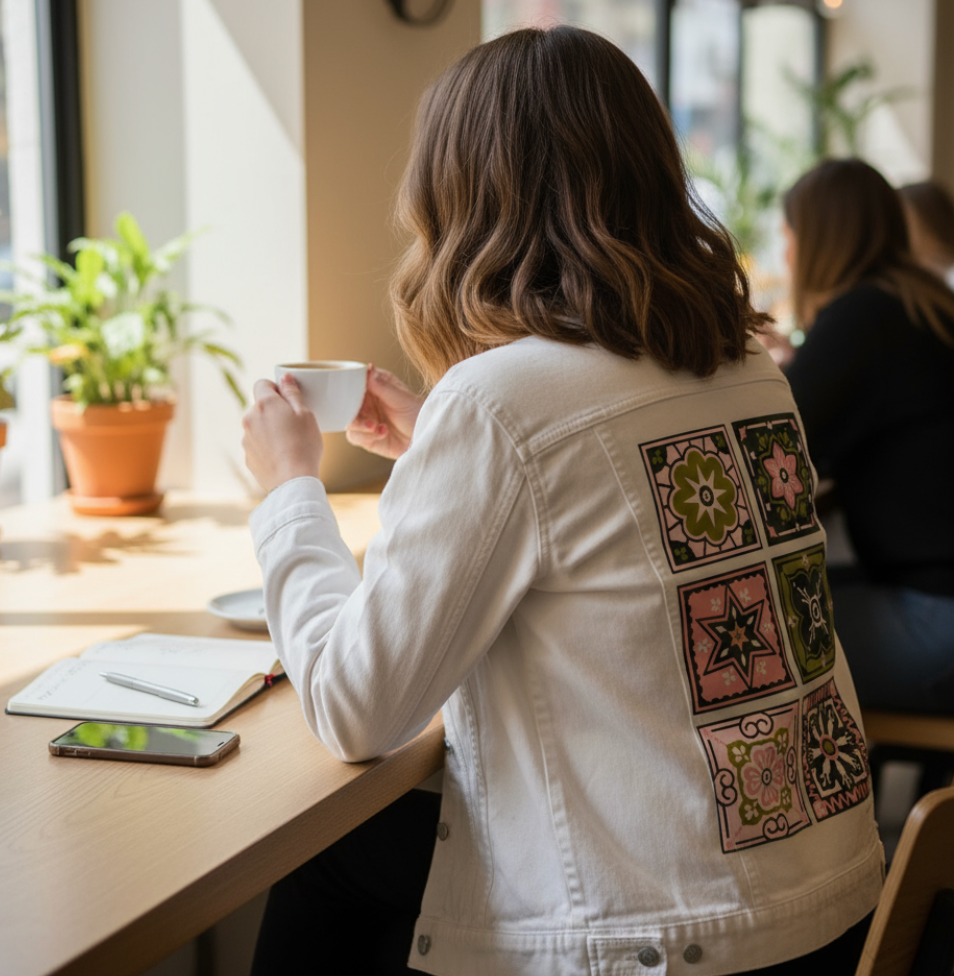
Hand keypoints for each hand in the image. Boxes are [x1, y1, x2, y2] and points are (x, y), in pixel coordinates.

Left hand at [242, 375, 323, 491]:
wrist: (294, 481)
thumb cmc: (304, 445)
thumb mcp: (305, 414)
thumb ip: (293, 393)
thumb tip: (285, 378)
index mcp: (265, 404)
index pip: (262, 384)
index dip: (276, 389)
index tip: (289, 400)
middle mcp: (249, 418)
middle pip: (260, 407)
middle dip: (274, 411)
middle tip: (294, 424)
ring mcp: (246, 439)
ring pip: (258, 427)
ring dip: (270, 430)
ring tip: (290, 444)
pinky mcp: (247, 457)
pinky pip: (257, 445)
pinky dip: (267, 447)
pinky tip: (283, 456)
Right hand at [345, 364, 423, 459]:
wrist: (426, 437)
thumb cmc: (418, 413)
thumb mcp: (401, 397)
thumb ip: (382, 385)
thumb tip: (368, 368)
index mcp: (374, 387)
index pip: (353, 382)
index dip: (347, 386)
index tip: (348, 391)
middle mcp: (367, 403)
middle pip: (345, 404)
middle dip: (349, 410)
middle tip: (362, 413)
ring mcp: (365, 420)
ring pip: (348, 421)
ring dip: (359, 425)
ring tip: (374, 426)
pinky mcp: (367, 438)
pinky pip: (355, 436)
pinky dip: (366, 435)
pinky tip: (383, 432)